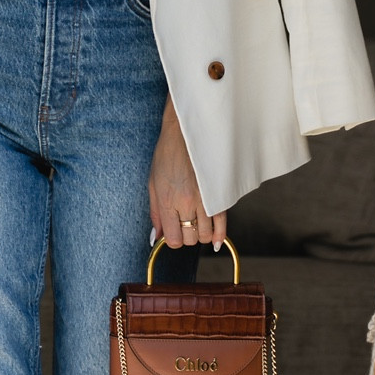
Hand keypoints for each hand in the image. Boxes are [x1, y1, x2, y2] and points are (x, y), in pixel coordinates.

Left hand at [149, 98, 226, 248]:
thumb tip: (156, 238)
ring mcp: (204, 199)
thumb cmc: (167, 155)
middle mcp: (186, 203)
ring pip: (205, 234)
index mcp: (167, 200)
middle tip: (184, 224)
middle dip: (187, 236)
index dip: (172, 239)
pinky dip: (218, 236)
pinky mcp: (217, 194)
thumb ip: (155, 213)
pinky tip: (214, 241)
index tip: (172, 231)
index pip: (173, 238)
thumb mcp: (153, 183)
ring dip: (201, 234)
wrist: (187, 133)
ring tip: (196, 223)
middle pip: (190, 239)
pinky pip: (221, 224)